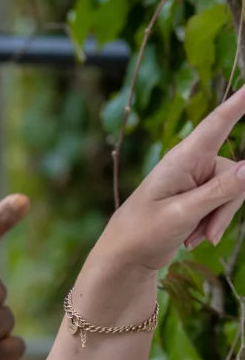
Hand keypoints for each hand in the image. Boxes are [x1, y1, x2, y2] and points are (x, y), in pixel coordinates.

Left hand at [102, 86, 244, 271]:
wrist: (126, 256)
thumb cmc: (143, 232)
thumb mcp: (183, 213)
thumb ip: (220, 192)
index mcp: (182, 159)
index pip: (217, 124)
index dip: (238, 103)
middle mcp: (191, 164)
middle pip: (236, 173)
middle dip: (228, 206)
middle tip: (207, 233)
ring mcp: (195, 180)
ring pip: (233, 192)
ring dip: (218, 219)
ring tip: (193, 238)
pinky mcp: (198, 196)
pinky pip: (223, 204)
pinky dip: (213, 223)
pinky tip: (193, 238)